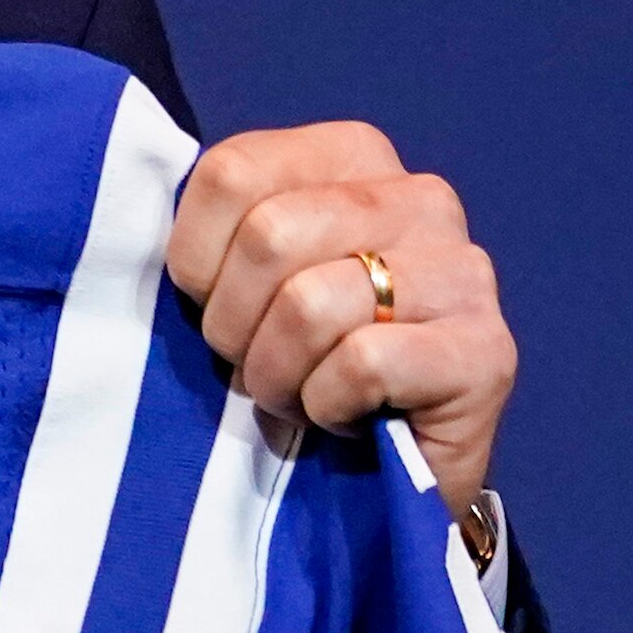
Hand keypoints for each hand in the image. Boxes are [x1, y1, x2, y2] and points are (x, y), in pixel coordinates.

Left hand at [166, 122, 516, 524]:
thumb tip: (144, 208)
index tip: (213, 305)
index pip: (233, 172)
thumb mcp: (243, 279)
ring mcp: (464, 271)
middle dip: (236, 325)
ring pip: (311, 303)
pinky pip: (361, 365)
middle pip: (269, 235)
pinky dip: (328, 407)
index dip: (196, 259)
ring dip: (280, 374)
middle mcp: (420, 198)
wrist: (381, 476)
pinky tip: (349, 417)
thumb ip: (216, 228)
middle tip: (258, 364)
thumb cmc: (298, 363)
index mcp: (354, 157)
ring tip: (301, 393)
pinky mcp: (488, 351)